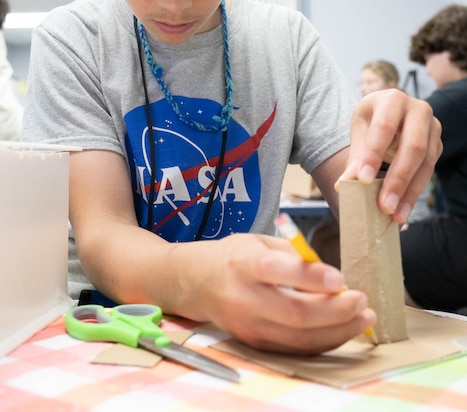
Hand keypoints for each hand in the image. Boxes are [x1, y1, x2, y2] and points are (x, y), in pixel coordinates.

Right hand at [192, 233, 375, 353]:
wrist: (195, 281)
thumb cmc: (234, 256)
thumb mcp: (260, 241)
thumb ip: (295, 257)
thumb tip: (333, 278)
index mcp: (245, 263)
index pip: (280, 272)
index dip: (312, 277)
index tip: (341, 278)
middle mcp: (244, 297)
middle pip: (295, 313)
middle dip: (336, 311)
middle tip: (362, 301)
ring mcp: (248, 326)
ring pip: (299, 339)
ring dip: (337, 331)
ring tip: (362, 318)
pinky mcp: (254, 343)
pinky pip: (295, 349)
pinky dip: (323, 341)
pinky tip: (342, 329)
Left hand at [336, 89, 441, 222]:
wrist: (391, 111)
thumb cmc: (373, 118)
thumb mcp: (360, 129)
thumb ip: (356, 155)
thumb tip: (344, 185)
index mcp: (393, 100)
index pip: (383, 127)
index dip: (373, 154)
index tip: (362, 180)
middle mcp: (418, 110)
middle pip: (412, 146)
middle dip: (397, 179)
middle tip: (383, 205)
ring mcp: (432, 128)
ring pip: (425, 162)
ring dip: (409, 191)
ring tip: (394, 214)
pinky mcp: (437, 145)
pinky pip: (429, 171)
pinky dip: (415, 192)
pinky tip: (403, 208)